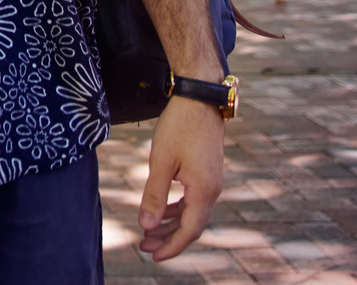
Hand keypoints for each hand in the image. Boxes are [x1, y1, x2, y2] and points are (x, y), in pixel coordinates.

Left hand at [137, 95, 225, 259]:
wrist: (199, 100)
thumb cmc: (178, 127)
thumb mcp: (161, 161)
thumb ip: (154, 195)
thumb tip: (147, 225)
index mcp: (204, 191)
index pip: (189, 230)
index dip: (171, 246)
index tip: (152, 255)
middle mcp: (213, 190)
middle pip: (192, 226)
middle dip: (168, 238)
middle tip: (143, 246)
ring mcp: (213, 182)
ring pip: (193, 213)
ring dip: (172, 224)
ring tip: (148, 231)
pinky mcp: (208, 174)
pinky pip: (194, 200)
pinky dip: (178, 209)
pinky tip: (162, 211)